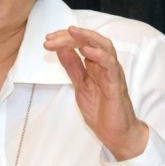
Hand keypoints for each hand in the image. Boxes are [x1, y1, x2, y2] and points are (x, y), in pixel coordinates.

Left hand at [44, 26, 147, 159]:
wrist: (116, 133)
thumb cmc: (101, 109)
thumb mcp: (80, 84)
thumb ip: (72, 67)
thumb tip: (60, 49)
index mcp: (95, 64)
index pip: (80, 43)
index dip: (64, 38)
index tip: (48, 39)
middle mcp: (105, 64)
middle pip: (90, 40)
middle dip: (70, 35)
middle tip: (51, 37)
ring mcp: (112, 73)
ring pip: (104, 46)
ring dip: (86, 37)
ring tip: (71, 32)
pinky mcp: (116, 84)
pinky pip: (110, 65)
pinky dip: (99, 55)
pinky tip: (86, 50)